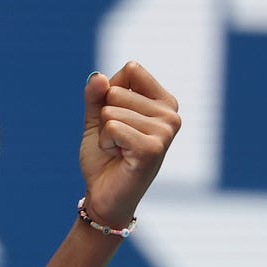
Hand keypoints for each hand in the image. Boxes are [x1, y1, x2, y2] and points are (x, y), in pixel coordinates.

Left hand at [79, 61, 180, 229]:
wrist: (104, 196)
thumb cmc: (105, 157)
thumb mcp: (97, 119)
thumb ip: (96, 95)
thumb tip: (98, 77)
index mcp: (164, 101)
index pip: (131, 70)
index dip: (110, 94)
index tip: (116, 120)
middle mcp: (170, 114)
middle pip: (117, 90)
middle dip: (105, 118)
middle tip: (117, 141)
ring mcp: (165, 131)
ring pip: (112, 111)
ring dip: (105, 133)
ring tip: (118, 150)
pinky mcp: (153, 148)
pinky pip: (112, 127)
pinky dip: (106, 143)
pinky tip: (118, 156)